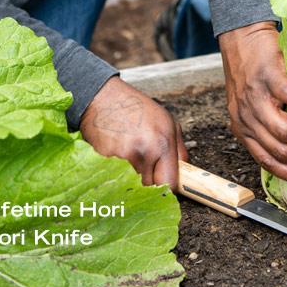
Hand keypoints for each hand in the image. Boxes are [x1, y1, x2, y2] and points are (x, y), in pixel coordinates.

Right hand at [79, 76, 187, 190]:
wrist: (103, 97)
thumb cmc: (137, 108)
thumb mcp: (168, 122)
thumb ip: (179, 150)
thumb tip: (184, 172)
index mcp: (163, 143)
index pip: (170, 183)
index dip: (168, 187)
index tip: (165, 185)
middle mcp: (144, 151)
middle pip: (149, 188)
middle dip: (148, 183)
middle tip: (144, 169)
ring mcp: (122, 157)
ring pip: (131, 185)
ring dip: (130, 178)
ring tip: (129, 157)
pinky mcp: (103, 160)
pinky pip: (113, 177)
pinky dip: (115, 172)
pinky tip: (116, 154)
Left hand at [219, 21, 286, 187]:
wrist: (241, 36)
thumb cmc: (249, 69)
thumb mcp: (252, 104)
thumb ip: (268, 123)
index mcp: (242, 127)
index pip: (264, 161)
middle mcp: (246, 117)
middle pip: (277, 152)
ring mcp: (256, 99)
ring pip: (284, 133)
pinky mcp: (269, 78)